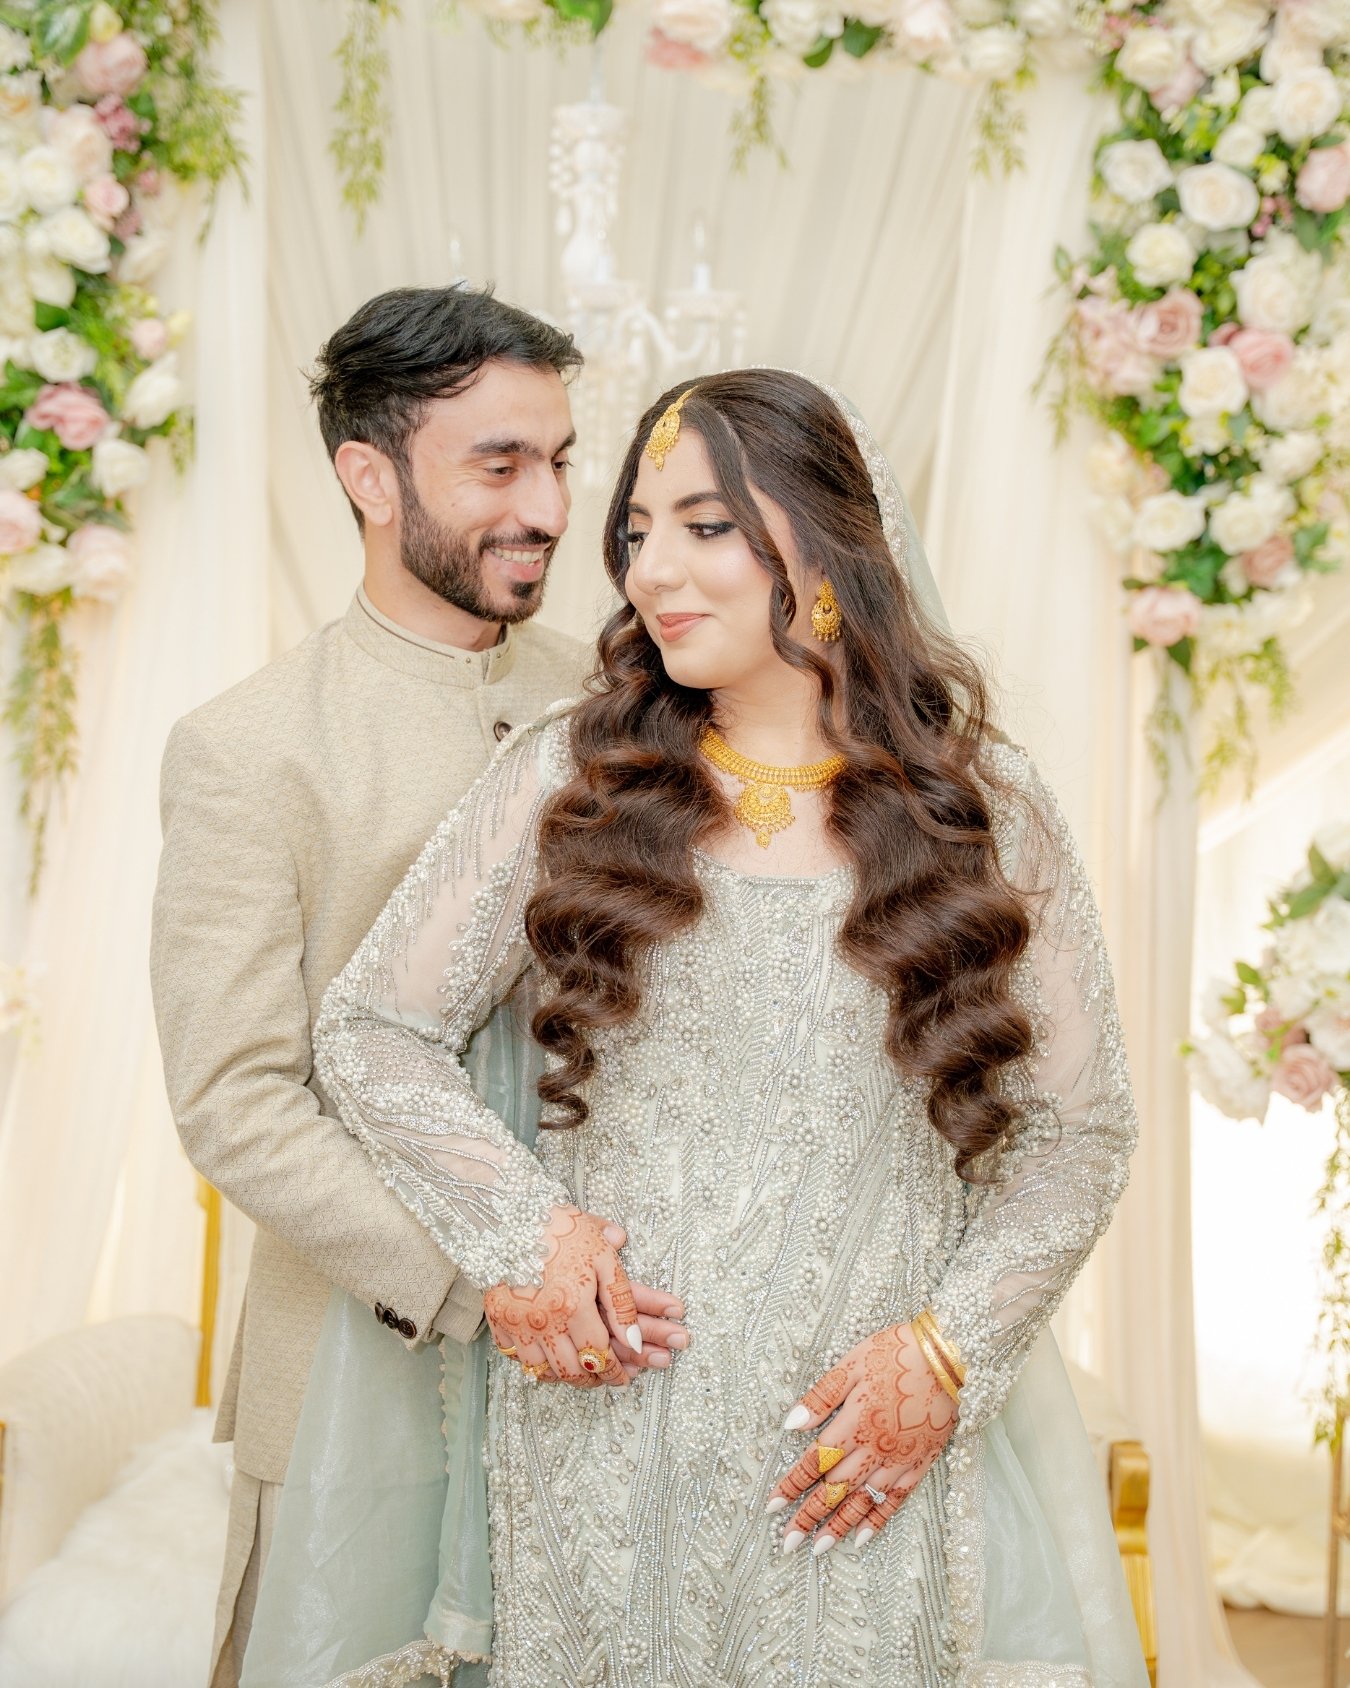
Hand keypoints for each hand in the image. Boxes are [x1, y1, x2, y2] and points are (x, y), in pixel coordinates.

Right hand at [484, 1206, 683, 1388]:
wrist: (512, 1213)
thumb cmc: (562, 1230)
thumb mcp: (603, 1257)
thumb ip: (621, 1301)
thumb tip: (635, 1339)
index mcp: (573, 1307)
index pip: (598, 1355)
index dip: (614, 1372)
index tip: (624, 1377)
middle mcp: (542, 1323)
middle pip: (571, 1371)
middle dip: (593, 1380)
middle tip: (604, 1378)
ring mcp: (516, 1324)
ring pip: (543, 1371)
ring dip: (565, 1378)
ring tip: (581, 1373)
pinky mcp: (496, 1320)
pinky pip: (517, 1359)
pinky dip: (535, 1366)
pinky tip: (548, 1361)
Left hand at [767, 1322, 956, 1553]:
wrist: (949, 1358)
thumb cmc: (896, 1353)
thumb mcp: (852, 1364)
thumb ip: (822, 1397)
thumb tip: (791, 1424)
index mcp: (853, 1423)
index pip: (814, 1462)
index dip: (791, 1485)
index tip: (770, 1506)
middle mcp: (873, 1449)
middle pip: (834, 1489)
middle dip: (808, 1515)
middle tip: (786, 1542)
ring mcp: (898, 1460)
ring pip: (862, 1501)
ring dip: (837, 1526)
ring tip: (817, 1549)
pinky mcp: (920, 1464)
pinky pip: (896, 1500)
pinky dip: (878, 1520)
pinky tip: (862, 1538)